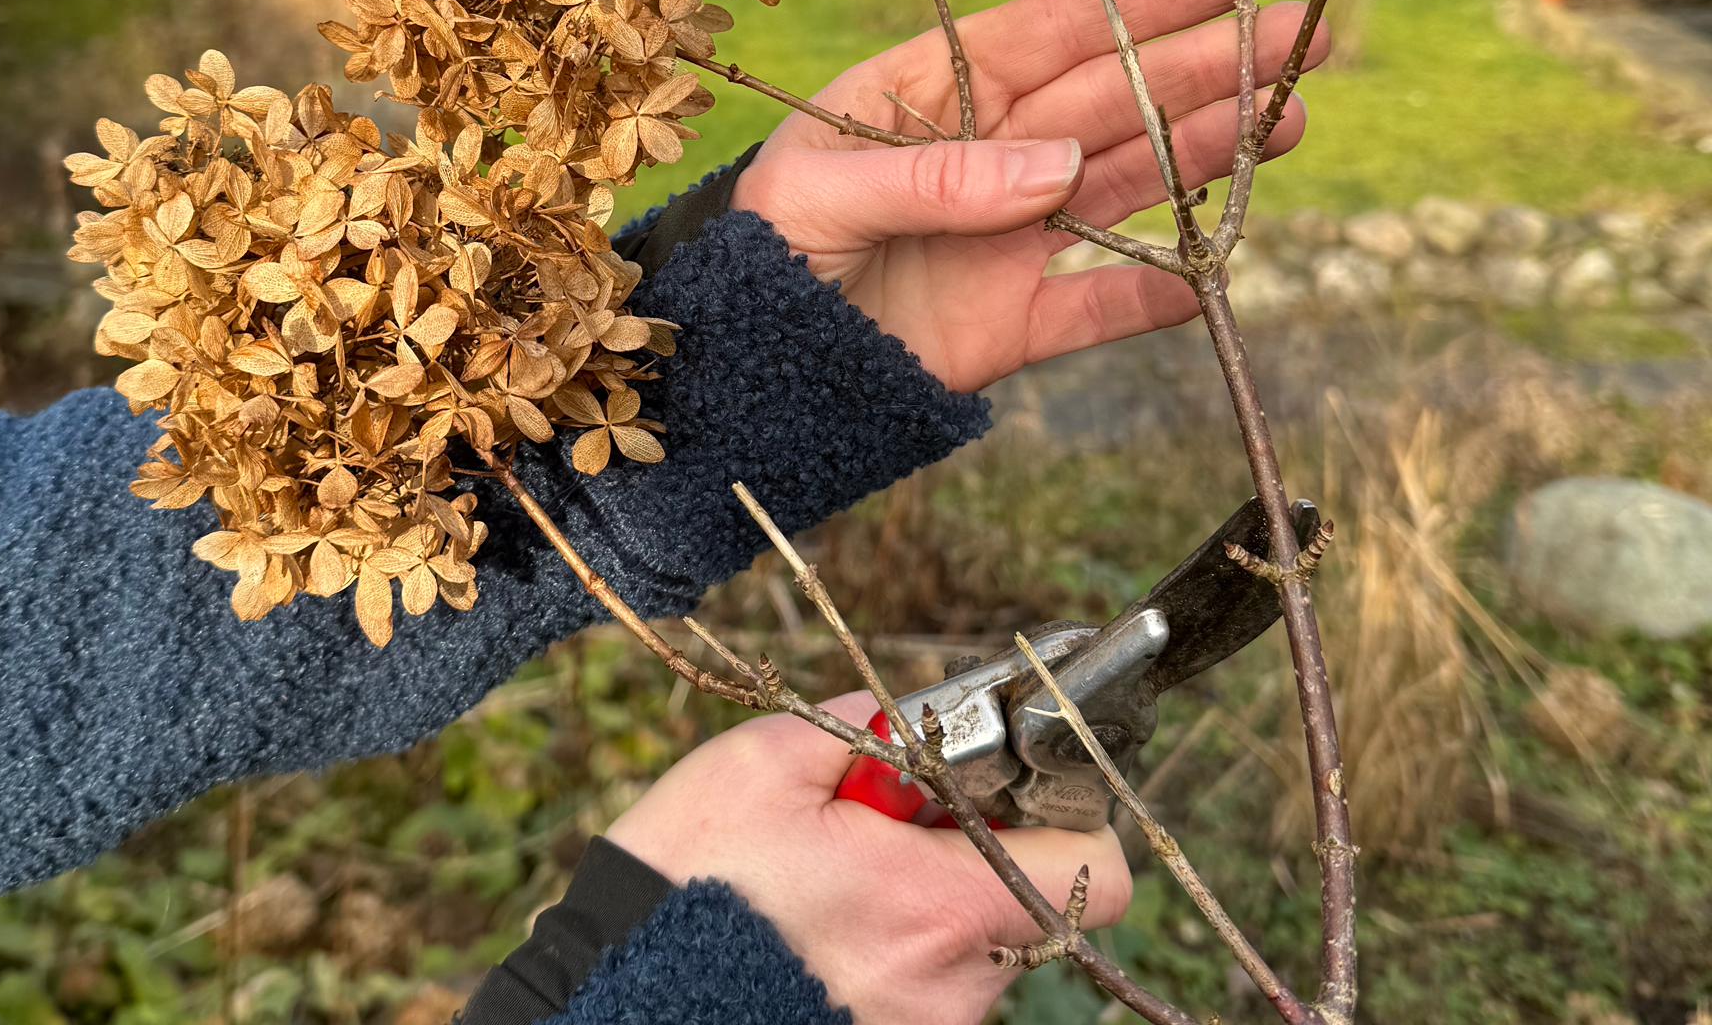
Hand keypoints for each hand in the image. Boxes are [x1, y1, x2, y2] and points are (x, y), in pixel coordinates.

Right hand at [605, 691, 1131, 1024]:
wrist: (615, 1001)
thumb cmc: (688, 885)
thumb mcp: (764, 766)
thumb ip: (863, 727)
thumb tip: (910, 716)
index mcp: (941, 906)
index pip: (1096, 870)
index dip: (1068, 817)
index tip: (1006, 790)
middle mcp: (955, 989)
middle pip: (1023, 905)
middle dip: (967, 856)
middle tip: (882, 829)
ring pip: (971, 954)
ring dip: (923, 911)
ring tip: (828, 888)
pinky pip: (923, 994)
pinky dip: (889, 959)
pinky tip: (815, 938)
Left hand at [730, 0, 1329, 392]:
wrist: (742, 373)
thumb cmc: (762, 255)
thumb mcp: (819, 196)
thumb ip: (935, 178)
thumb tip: (1058, 169)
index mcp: (935, 97)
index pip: (1056, 34)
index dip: (1145, 2)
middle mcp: (988, 158)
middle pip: (1112, 105)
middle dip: (1205, 71)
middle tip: (1300, 43)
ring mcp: (1008, 240)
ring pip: (1125, 191)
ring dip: (1204, 159)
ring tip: (1286, 121)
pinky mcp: (1014, 325)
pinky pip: (1098, 306)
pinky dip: (1155, 296)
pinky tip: (1212, 277)